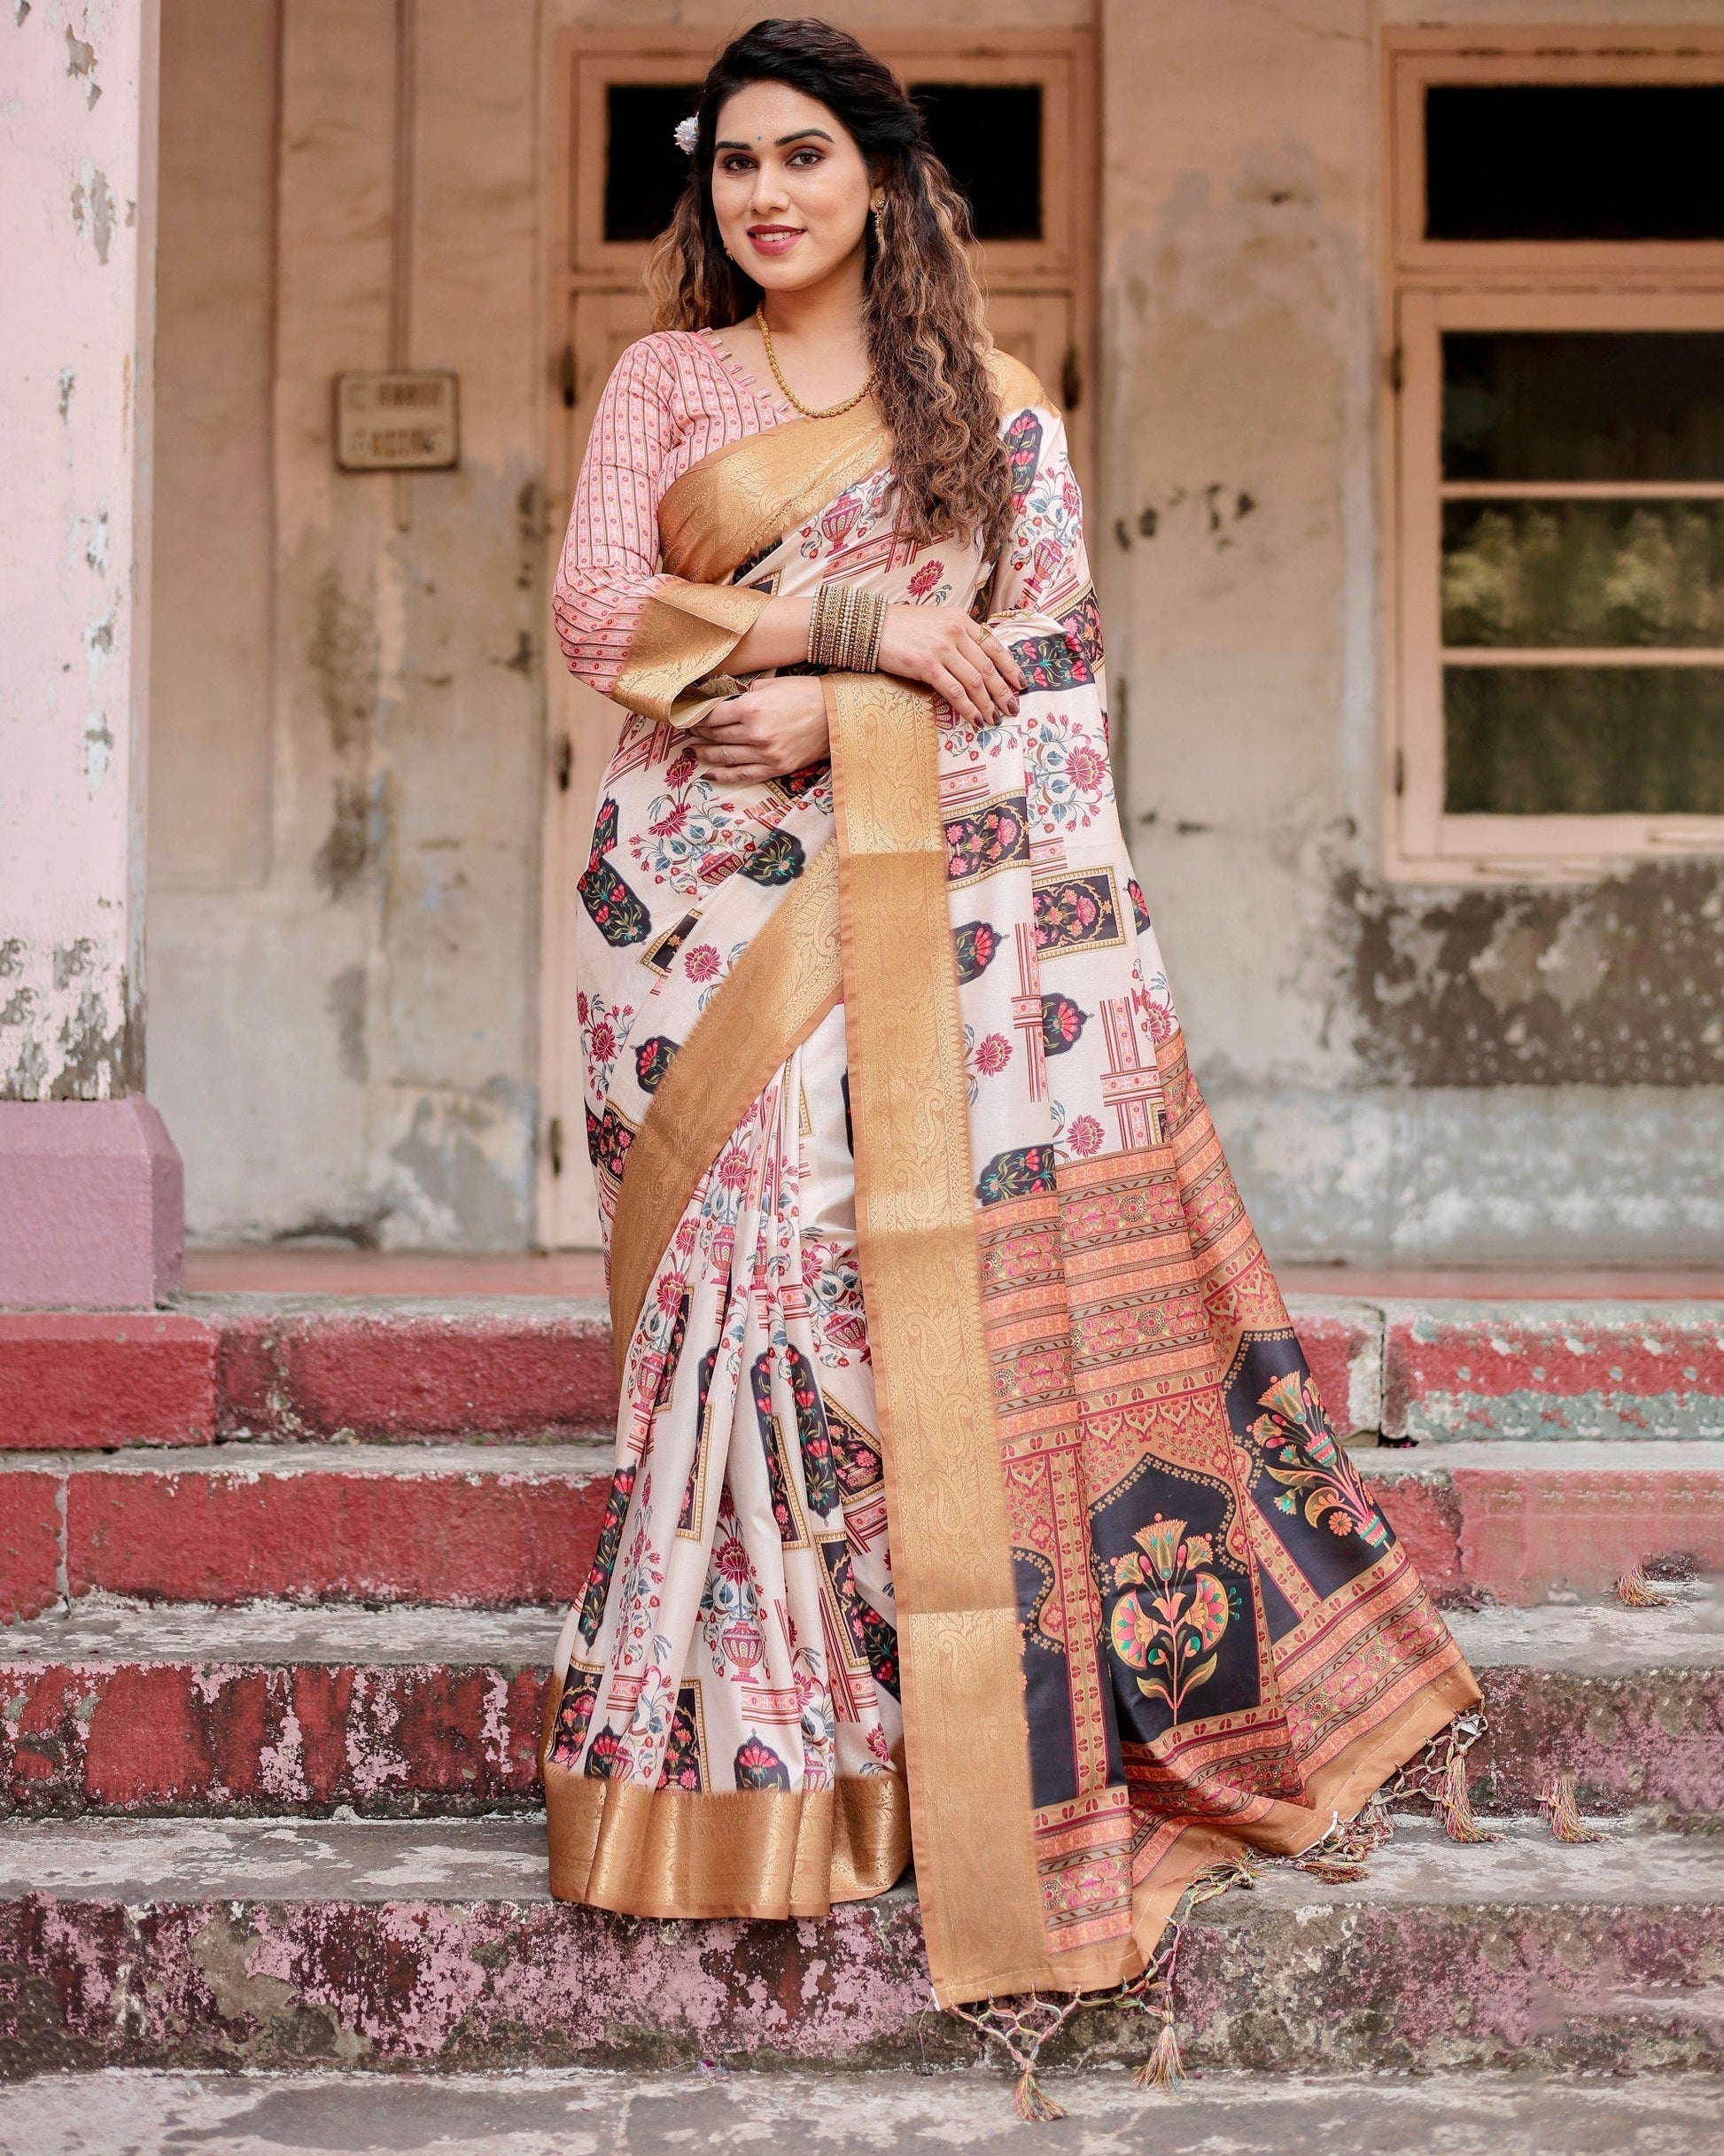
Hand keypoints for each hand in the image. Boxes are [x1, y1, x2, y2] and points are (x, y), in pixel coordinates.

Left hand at [686, 674, 829, 784]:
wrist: (836, 715)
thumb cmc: (805, 694)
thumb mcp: (771, 683)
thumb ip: (746, 693)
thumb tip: (725, 699)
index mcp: (751, 708)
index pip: (712, 715)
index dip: (696, 716)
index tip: (688, 716)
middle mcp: (754, 733)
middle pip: (716, 736)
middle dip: (699, 733)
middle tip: (688, 731)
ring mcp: (765, 754)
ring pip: (725, 757)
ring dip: (705, 753)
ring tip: (694, 750)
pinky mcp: (776, 768)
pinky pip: (742, 774)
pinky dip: (723, 775)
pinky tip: (709, 773)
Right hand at [877, 604, 1022, 724]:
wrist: (868, 626)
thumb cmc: (900, 626)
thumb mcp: (935, 622)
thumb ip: (955, 636)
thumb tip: (974, 660)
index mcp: (960, 619)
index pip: (993, 646)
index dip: (1010, 667)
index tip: (1020, 684)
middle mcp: (955, 632)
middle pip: (988, 667)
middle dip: (1003, 691)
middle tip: (1012, 708)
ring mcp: (942, 649)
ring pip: (975, 681)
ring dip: (988, 703)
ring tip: (995, 718)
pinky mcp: (927, 666)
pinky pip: (955, 692)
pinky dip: (968, 709)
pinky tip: (976, 720)